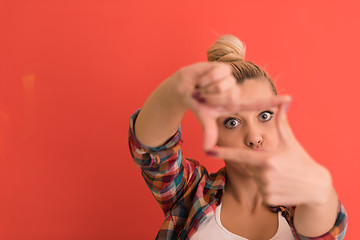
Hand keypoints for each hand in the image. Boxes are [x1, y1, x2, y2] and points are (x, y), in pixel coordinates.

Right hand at [174, 62, 290, 149]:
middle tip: (203, 97)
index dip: (272, 101)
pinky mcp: (223, 67)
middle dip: (212, 98)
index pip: (255, 103)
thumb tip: (208, 150)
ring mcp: (230, 78)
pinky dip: (205, 79)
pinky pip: (216, 74)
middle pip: (231, 96)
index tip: (289, 98)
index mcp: (233, 104)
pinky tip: (202, 79)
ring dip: (207, 88)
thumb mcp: (204, 118)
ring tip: (202, 87)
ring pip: (222, 86)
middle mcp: (234, 91)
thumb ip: (209, 131)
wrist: (183, 88)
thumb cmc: (196, 103)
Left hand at [205, 100, 332, 206]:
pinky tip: (282, 187)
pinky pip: (261, 191)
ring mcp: (266, 189)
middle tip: (278, 166)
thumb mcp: (291, 142)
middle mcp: (264, 175)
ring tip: (282, 176)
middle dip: (260, 165)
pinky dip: (268, 188)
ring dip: (264, 177)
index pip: (240, 155)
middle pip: (251, 167)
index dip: (223, 153)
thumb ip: (282, 123)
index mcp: (267, 159)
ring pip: (256, 179)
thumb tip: (284, 101)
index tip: (208, 150)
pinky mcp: (269, 200)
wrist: (316, 187)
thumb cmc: (302, 161)